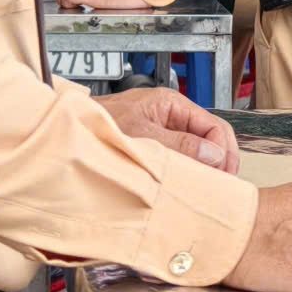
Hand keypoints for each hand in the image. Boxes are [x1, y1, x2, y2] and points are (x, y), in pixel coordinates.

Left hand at [97, 87, 239, 172]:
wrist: (68, 130)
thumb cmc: (97, 126)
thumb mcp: (142, 136)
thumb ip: (179, 144)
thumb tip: (214, 155)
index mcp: (172, 104)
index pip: (214, 126)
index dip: (223, 152)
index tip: (222, 176)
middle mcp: (170, 114)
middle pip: (210, 136)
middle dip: (220, 160)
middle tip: (220, 185)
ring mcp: (162, 127)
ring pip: (196, 147)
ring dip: (203, 166)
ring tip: (205, 186)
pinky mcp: (153, 141)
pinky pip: (179, 154)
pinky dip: (187, 168)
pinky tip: (186, 181)